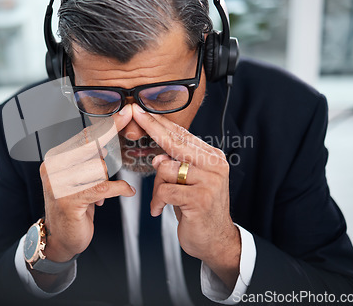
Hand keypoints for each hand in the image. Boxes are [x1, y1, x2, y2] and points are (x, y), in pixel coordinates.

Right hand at [39, 104, 135, 262]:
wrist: (60, 238)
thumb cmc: (73, 206)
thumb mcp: (79, 179)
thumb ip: (88, 161)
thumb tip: (105, 145)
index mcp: (55, 158)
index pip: (84, 137)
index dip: (106, 126)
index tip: (125, 113)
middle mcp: (53, 167)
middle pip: (92, 148)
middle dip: (109, 146)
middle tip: (123, 131)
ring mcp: (59, 183)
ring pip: (99, 168)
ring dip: (106, 180)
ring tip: (97, 192)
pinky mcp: (70, 199)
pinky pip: (104, 187)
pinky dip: (119, 189)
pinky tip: (127, 191)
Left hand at [131, 103, 240, 288]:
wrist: (216, 239)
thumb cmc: (199, 209)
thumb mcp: (190, 182)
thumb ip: (177, 165)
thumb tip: (158, 156)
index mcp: (213, 158)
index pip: (183, 135)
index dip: (161, 123)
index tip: (144, 111)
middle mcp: (215, 165)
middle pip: (174, 142)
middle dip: (151, 128)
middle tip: (136, 115)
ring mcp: (209, 181)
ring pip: (165, 168)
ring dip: (157, 187)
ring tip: (162, 200)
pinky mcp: (200, 198)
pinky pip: (164, 190)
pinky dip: (157, 201)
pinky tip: (160, 209)